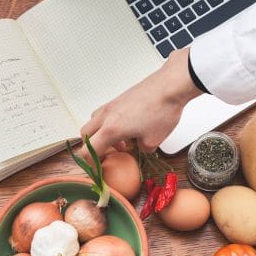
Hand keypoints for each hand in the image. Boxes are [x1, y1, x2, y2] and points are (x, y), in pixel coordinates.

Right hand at [80, 48, 202, 155]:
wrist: (170, 87)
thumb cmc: (162, 111)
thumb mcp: (153, 141)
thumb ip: (142, 149)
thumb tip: (140, 147)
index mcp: (110, 130)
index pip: (88, 151)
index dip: (90, 163)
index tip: (98, 169)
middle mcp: (106, 116)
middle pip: (85, 135)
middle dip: (92, 147)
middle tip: (106, 155)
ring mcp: (111, 105)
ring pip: (94, 122)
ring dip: (101, 133)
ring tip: (120, 141)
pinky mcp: (119, 98)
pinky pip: (105, 113)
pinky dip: (109, 123)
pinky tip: (128, 126)